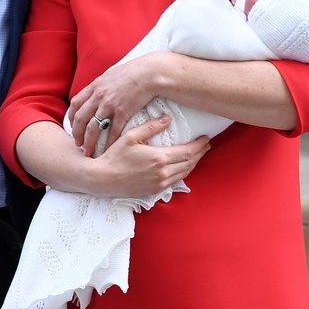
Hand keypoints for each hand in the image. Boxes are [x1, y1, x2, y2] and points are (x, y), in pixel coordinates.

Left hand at [68, 53, 167, 155]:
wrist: (149, 73)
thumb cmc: (133, 72)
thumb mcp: (111, 75)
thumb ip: (102, 84)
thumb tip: (97, 90)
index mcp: (95, 86)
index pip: (75, 103)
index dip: (71, 117)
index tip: (72, 126)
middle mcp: (99, 96)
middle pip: (80, 118)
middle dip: (76, 133)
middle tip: (77, 143)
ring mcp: (110, 105)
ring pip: (93, 127)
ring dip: (88, 141)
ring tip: (88, 151)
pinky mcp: (123, 112)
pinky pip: (112, 131)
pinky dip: (108, 143)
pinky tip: (107, 150)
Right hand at [88, 116, 210, 196]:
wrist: (103, 179)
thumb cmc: (114, 156)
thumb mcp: (131, 136)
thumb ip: (151, 127)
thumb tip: (167, 118)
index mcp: (159, 158)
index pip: (188, 151)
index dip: (199, 145)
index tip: (206, 138)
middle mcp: (163, 172)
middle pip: (190, 163)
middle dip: (200, 153)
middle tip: (205, 145)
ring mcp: (159, 183)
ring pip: (184, 173)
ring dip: (193, 163)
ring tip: (197, 155)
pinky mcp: (155, 190)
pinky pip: (175, 181)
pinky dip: (183, 172)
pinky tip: (182, 166)